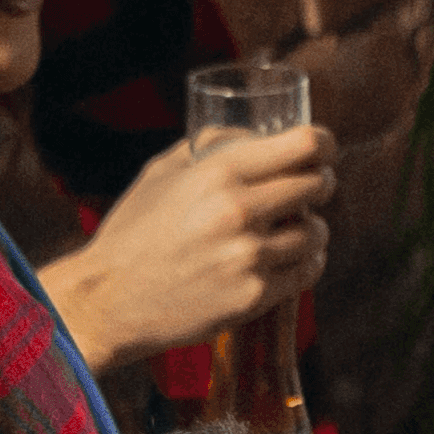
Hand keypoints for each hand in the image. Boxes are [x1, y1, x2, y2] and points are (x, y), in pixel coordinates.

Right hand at [42, 123, 332, 370]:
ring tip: (295, 228)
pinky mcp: (254, 295)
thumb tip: (255, 134)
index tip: (325, 149)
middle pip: (317, 184)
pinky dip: (306, 262)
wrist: (108, 299)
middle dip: (320, 182)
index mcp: (218, 173)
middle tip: (314, 187)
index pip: (304, 145)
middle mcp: (239, 211)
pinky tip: (292, 258)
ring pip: (317, 232)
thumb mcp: (161, 172)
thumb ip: (209, 146)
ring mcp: (249, 256)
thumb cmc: (133, 231)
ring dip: (312, 228)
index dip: (324, 143)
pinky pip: (307, 271)